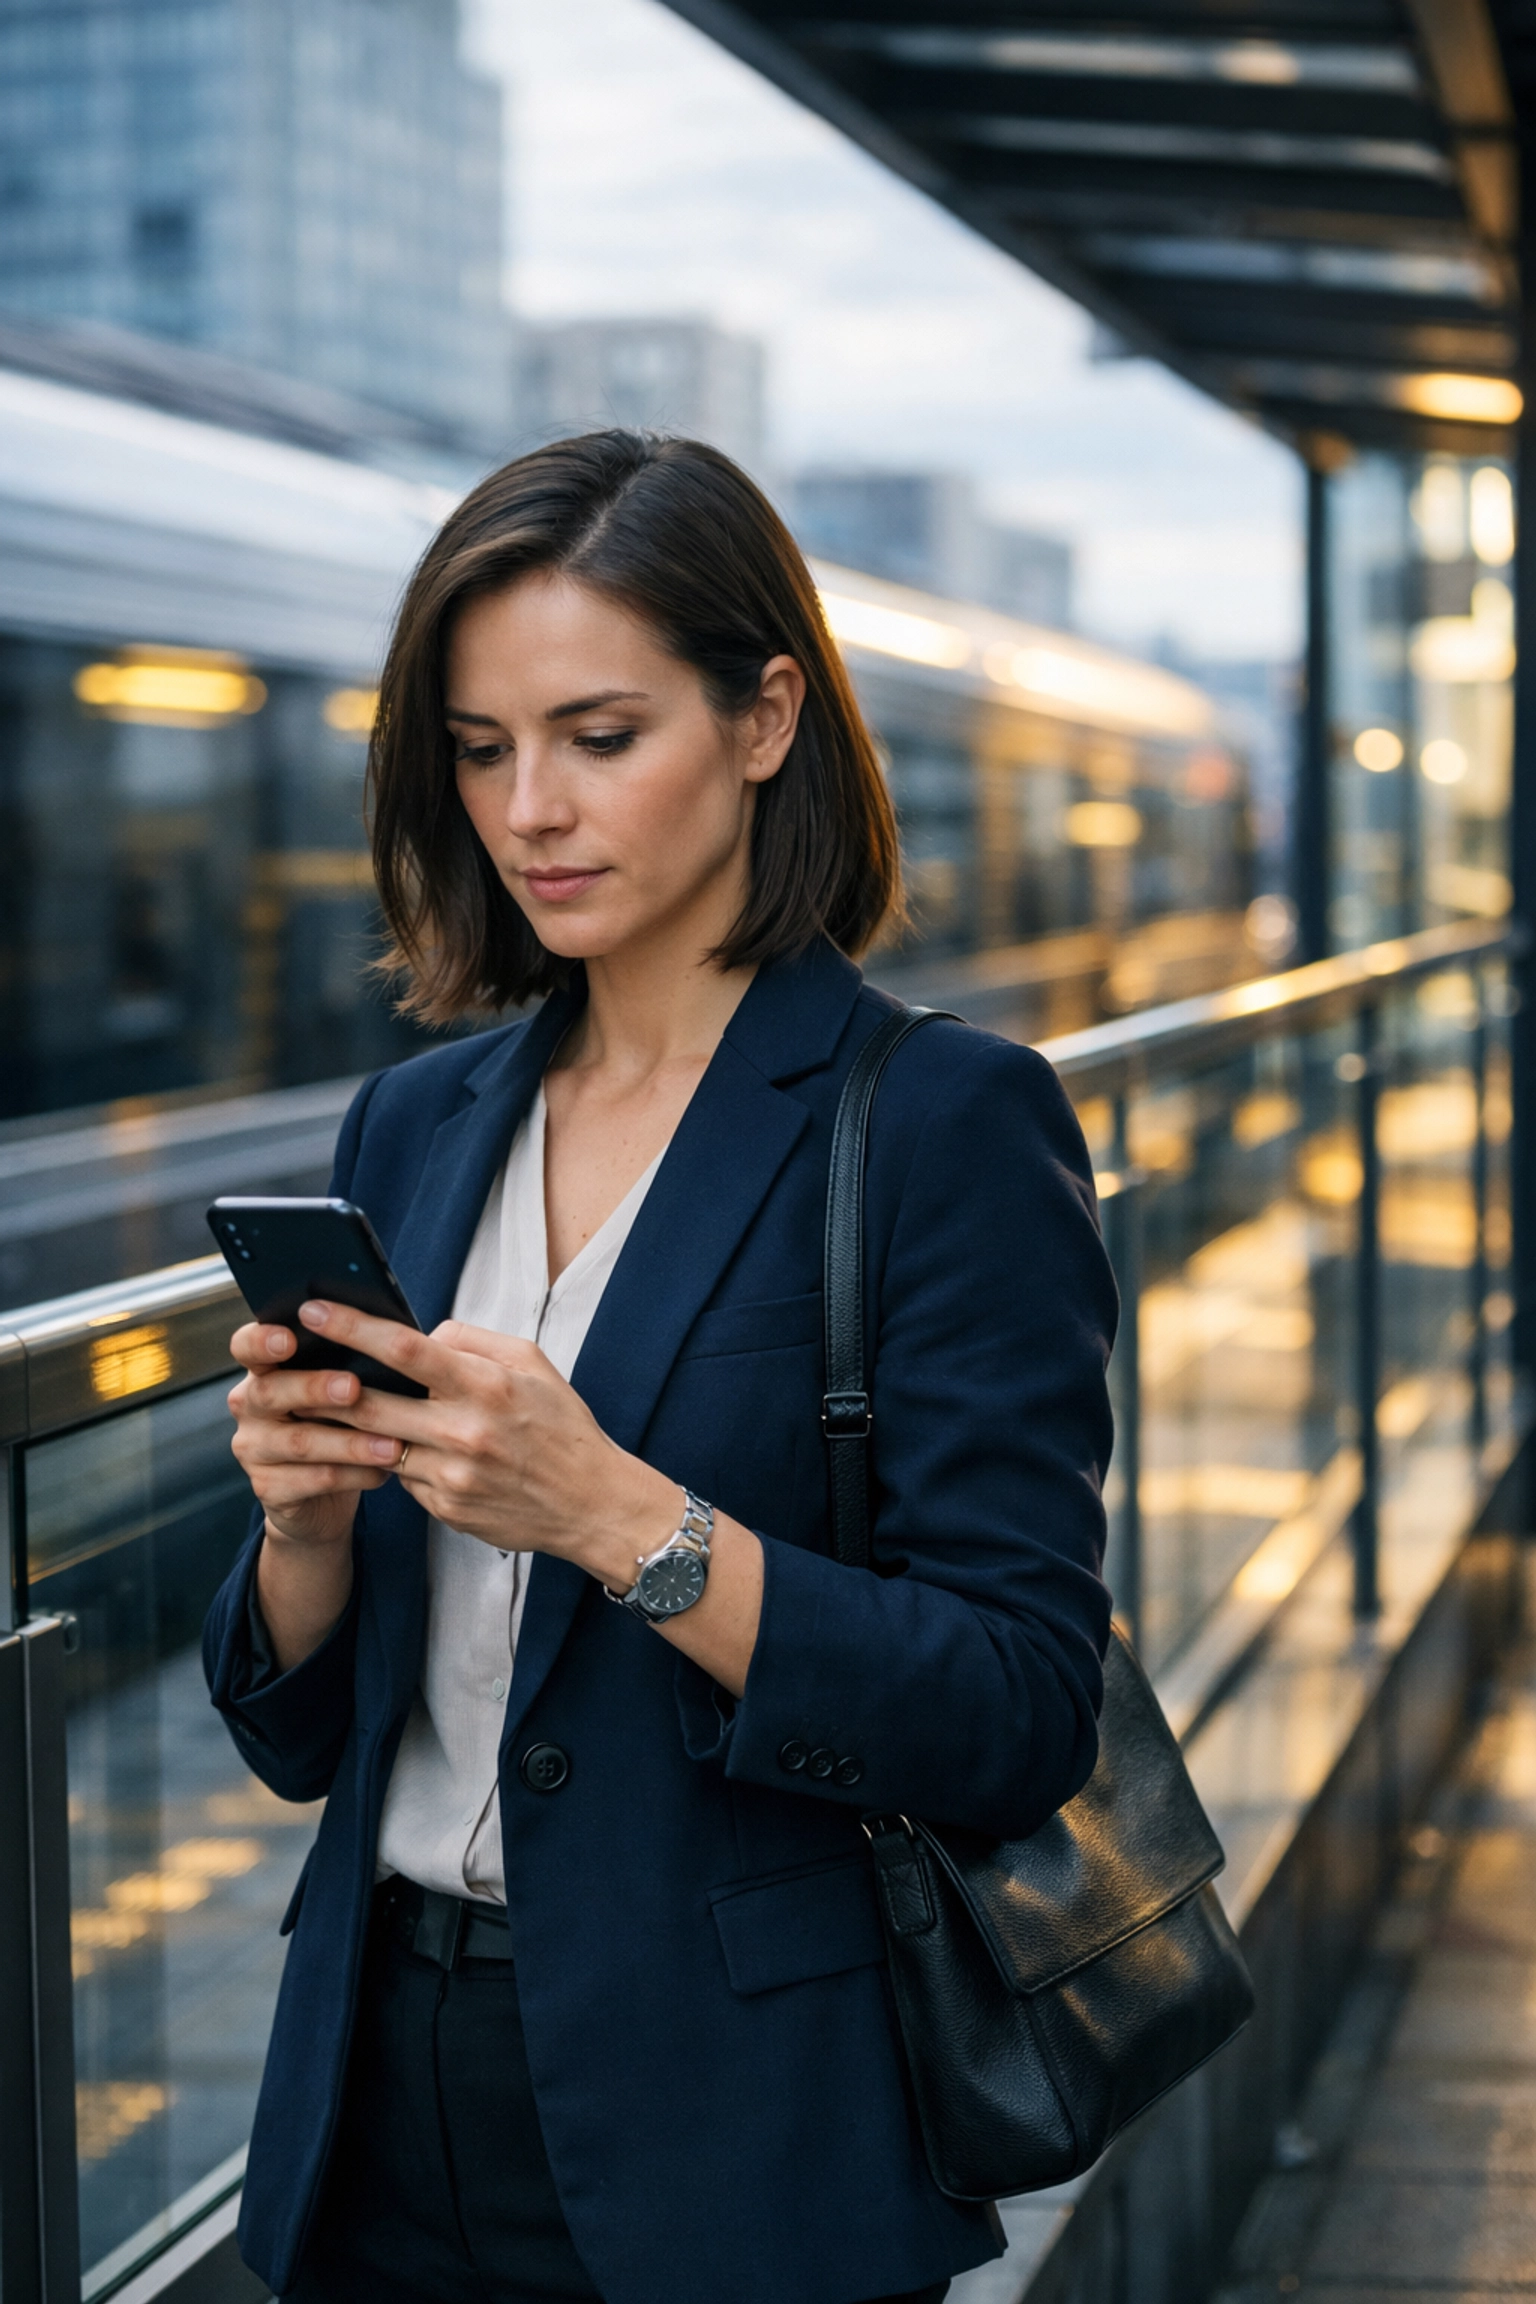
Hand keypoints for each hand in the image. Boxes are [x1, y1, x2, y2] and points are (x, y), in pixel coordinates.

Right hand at [227, 1320, 403, 1549]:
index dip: (261, 1341)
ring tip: (392, 1444)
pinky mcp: (268, 1488)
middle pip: (270, 1392)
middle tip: (353, 1388)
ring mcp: (253, 1449)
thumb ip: (346, 1362)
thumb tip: (393, 1334)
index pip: (246, 1346)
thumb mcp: (336, 1388)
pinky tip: (384, 1472)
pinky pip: (313, 1480)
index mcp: (263, 1370)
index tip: (289, 1338)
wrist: (320, 1493)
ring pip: (299, 1443)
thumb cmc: (336, 1420)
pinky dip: (354, 1475)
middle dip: (313, 1388)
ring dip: (350, 1443)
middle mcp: (249, 1406)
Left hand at [292, 1300, 679, 1587]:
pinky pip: (404, 1479)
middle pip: (369, 1405)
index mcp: (485, 1386)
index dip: (352, 1328)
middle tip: (286, 1365)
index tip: (313, 1311)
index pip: (404, 1350)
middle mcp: (464, 1432)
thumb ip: (472, 1342)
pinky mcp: (446, 1510)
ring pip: (377, 1446)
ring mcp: (451, 1477)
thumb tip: (421, 1335)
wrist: (592, 1503)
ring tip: (324, 1406)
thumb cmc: (562, 1426)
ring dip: (347, 1428)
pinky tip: (407, 1451)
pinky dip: (398, 1461)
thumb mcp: (532, 1364)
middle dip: (321, 1384)